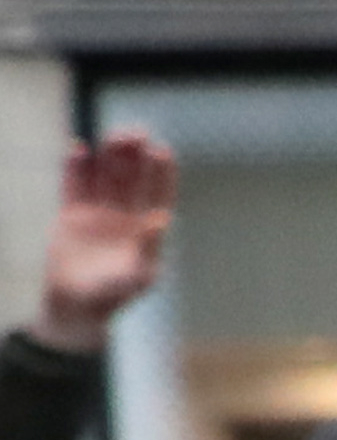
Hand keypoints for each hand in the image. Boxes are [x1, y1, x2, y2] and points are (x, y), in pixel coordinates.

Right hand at [36, 132, 170, 349]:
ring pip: (105, 176)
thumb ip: (149, 247)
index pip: (158, 194)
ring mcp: (98, 213)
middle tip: (135, 133)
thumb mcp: (137, 275)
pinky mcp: (72, 213)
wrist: (76, 306)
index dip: (161, 173)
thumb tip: (161, 218)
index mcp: (147, 230)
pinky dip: (76, 167)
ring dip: (109, 156)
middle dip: (134, 156)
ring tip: (113, 137)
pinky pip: (74, 184)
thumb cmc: (114, 296)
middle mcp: (125, 217)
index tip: (162, 151)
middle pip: (131, 178)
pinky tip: (78, 149)